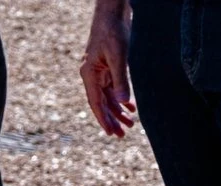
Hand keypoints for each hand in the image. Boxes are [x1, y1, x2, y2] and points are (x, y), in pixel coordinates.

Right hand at [82, 0, 135, 136]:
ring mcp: (100, 71)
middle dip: (112, 119)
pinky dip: (121, 98)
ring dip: (118, 111)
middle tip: (121, 135)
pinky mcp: (108, 67)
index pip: (95, 102)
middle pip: (101, 103)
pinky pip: (113, 88)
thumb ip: (121, 80)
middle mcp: (92, 74)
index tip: (110, 134)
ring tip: (130, 124)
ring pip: (108, 97)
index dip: (103, 119)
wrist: (112, 13)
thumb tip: (123, 102)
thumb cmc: (113, 32)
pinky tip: (131, 107)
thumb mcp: (118, 57)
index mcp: (89, 73)